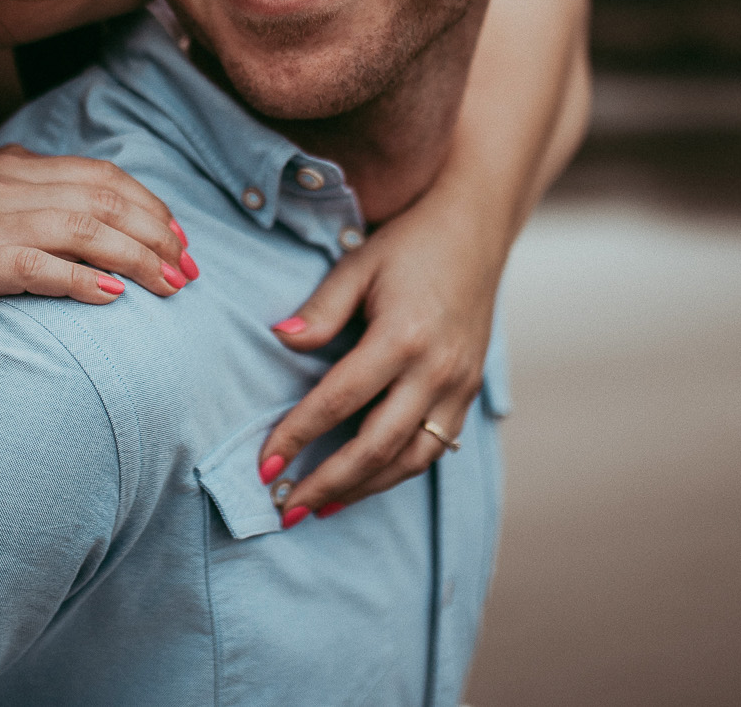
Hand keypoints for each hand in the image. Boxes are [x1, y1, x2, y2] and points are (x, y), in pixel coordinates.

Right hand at [0, 145, 194, 349]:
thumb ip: (31, 207)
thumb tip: (101, 225)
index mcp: (7, 167)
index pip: (101, 175)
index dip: (150, 207)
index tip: (181, 241)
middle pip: (102, 199)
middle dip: (156, 234)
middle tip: (189, 270)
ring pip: (82, 228)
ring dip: (135, 258)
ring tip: (168, 286)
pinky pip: (37, 266)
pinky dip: (80, 279)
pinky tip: (111, 298)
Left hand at [259, 199, 497, 519]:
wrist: (476, 232)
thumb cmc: (409, 245)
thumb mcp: (357, 265)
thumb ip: (320, 310)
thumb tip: (280, 341)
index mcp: (402, 337)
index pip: (339, 401)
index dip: (298, 436)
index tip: (264, 464)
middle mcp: (436, 370)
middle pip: (376, 446)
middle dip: (328, 482)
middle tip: (286, 508)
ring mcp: (458, 387)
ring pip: (410, 460)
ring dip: (363, 489)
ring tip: (320, 507)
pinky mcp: (469, 393)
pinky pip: (433, 448)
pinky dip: (396, 473)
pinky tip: (365, 483)